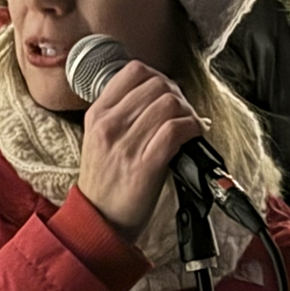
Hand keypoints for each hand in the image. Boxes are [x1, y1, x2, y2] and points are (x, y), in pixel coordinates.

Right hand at [76, 60, 203, 244]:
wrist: (99, 219)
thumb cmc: (104, 180)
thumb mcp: (97, 138)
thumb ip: (119, 113)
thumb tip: (156, 94)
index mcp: (97, 114)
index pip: (133, 71)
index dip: (159, 76)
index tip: (166, 92)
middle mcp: (109, 125)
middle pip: (157, 85)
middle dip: (178, 94)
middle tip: (181, 112)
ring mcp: (126, 145)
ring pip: (169, 104)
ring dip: (187, 112)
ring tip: (188, 125)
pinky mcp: (144, 165)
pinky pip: (174, 131)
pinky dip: (191, 128)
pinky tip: (192, 136)